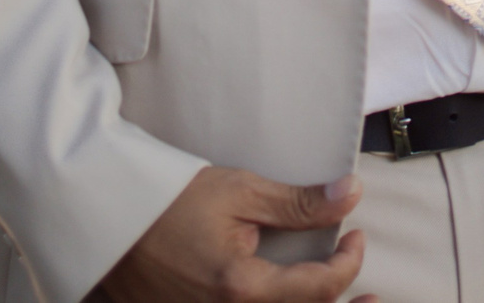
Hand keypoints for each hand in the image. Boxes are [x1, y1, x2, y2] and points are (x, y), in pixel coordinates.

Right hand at [96, 168, 366, 302]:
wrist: (107, 220)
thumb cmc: (167, 202)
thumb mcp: (238, 192)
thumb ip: (297, 204)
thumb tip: (350, 196)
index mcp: (241, 289)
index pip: (319, 288)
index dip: (349, 263)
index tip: (355, 235)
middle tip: (375, 296)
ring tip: (349, 301)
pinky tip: (293, 298)